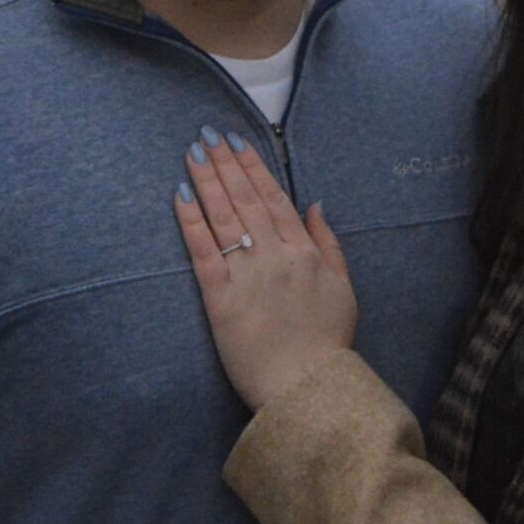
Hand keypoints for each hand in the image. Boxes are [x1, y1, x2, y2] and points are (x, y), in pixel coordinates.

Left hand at [174, 129, 356, 412]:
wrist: (307, 389)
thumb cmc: (327, 344)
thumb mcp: (343, 287)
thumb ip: (328, 242)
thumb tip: (314, 203)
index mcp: (304, 252)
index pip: (273, 198)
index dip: (252, 167)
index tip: (235, 141)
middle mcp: (275, 256)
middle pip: (244, 200)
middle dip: (224, 164)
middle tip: (206, 135)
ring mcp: (247, 277)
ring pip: (223, 218)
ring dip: (206, 181)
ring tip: (192, 153)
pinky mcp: (221, 300)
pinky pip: (203, 252)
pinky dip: (191, 221)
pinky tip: (180, 196)